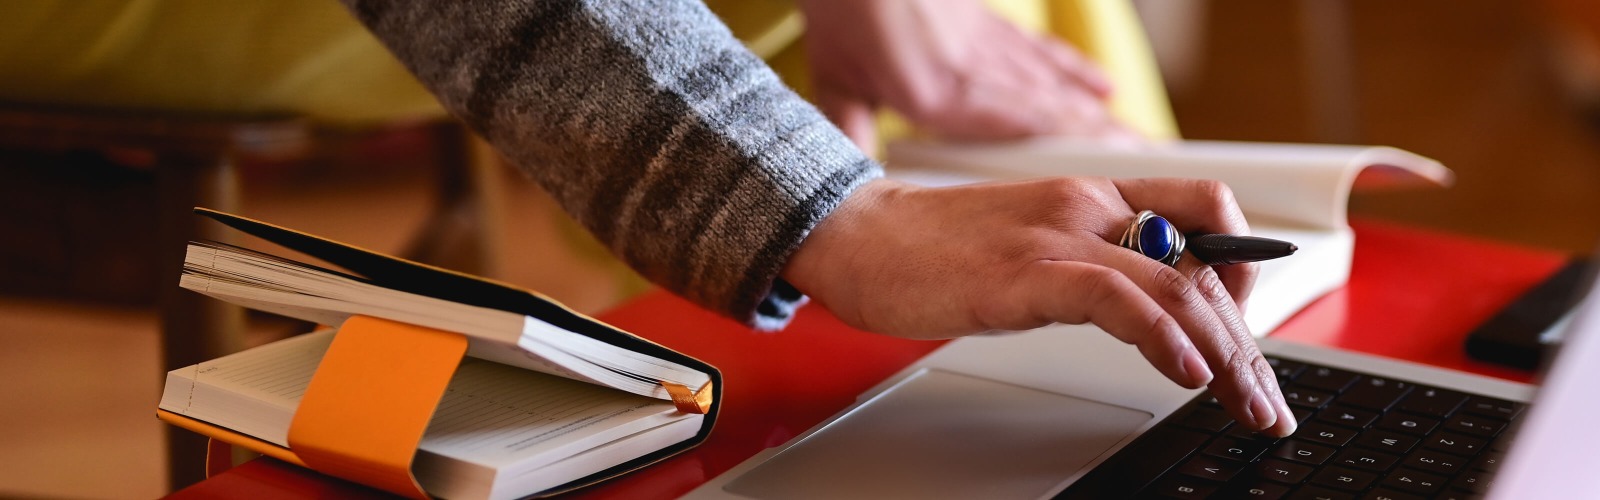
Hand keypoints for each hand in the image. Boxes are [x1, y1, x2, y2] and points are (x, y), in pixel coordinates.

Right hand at [782, 177, 1296, 436]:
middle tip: (1265, 403)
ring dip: (1226, 355)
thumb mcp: (1031, 244)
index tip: (1247, 334)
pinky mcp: (1023, 274)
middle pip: (1202, 268)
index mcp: (1092, 195)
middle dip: (1246, 345)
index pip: (1205, 212)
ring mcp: (1056, 238)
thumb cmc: (932, 249)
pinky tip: (1188, 375)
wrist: (855, 234)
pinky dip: (1162, 336)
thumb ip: (1086, 266)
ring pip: (1176, 286)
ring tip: (1246, 406)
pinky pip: (1115, 300)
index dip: (1245, 270)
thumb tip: (1144, 316)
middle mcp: (1087, 207)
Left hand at [798, 0, 1136, 149]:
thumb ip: (848, 131)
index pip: (1032, 132)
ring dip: (1103, 116)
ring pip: (1061, 86)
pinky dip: (1076, 72)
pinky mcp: (989, 24)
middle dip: (1109, 145)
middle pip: (1061, 114)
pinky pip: (1044, 54)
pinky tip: (1103, 87)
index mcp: (948, 95)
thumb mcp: (836, 75)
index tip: (1124, 179)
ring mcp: (992, 45)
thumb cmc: (850, 6)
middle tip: (1159, 174)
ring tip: (1143, 144)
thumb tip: (843, 192)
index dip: (1081, 157)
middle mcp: (983, 71)